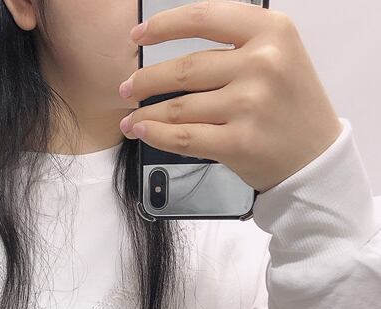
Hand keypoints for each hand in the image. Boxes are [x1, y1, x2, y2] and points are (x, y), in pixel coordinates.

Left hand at [118, 1, 342, 192]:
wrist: (315, 157)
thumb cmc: (289, 106)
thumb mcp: (277, 56)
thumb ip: (234, 45)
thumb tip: (171, 50)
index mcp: (270, 32)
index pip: (203, 17)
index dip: (162, 26)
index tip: (137, 36)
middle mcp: (261, 63)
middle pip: (184, 68)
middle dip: (145, 80)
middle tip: (127, 88)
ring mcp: (249, 104)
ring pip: (179, 106)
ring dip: (146, 113)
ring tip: (130, 119)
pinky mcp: (238, 142)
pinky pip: (183, 137)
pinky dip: (156, 134)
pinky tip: (142, 132)